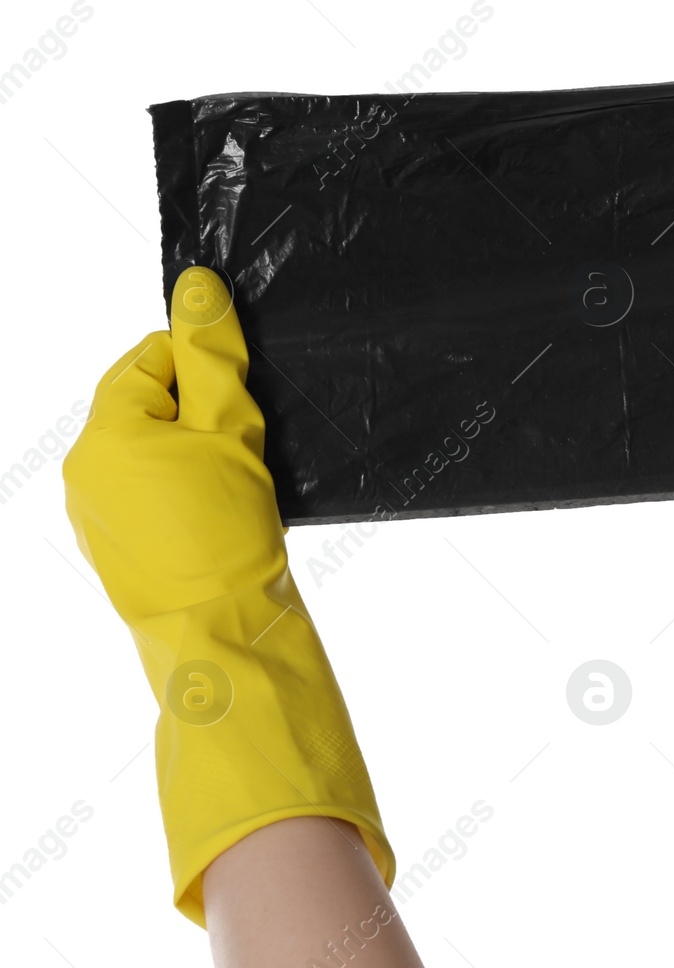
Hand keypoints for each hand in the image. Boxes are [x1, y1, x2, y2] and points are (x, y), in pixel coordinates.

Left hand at [64, 268, 392, 925]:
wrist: (225, 636)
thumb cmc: (226, 535)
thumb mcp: (229, 430)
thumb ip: (213, 355)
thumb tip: (197, 284)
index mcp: (102, 435)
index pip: (150, 359)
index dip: (203, 366)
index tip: (243, 395)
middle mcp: (85, 474)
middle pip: (150, 407)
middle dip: (202, 414)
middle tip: (248, 443)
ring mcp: (98, 519)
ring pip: (155, 455)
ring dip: (199, 457)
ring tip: (242, 486)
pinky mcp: (122, 554)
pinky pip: (155, 499)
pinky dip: (191, 497)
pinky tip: (227, 519)